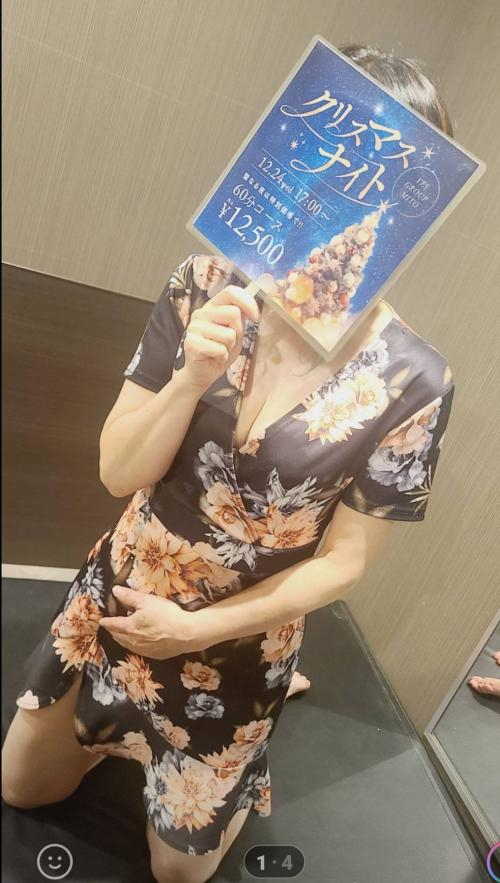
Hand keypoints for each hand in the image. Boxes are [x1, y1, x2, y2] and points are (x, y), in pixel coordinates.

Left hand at [99, 585, 201, 659]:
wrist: (186, 634)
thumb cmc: (166, 615)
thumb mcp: (146, 601)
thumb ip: (129, 596)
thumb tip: (115, 590)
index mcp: (129, 627)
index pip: (112, 624)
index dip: (106, 621)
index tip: (102, 621)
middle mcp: (132, 641)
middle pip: (118, 636)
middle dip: (113, 630)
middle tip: (111, 626)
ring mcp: (143, 650)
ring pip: (127, 644)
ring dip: (122, 639)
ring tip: (121, 634)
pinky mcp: (154, 655)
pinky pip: (138, 650)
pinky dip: (133, 645)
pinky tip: (138, 642)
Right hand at [181, 274, 273, 392]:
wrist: (204, 372)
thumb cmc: (220, 350)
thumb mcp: (235, 330)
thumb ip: (241, 315)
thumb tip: (257, 296)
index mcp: (212, 306)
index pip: (230, 292)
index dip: (247, 302)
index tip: (256, 317)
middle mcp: (201, 313)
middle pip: (233, 313)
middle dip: (237, 332)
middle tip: (228, 343)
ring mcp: (194, 327)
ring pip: (228, 334)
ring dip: (229, 347)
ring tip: (220, 350)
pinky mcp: (191, 343)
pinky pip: (220, 349)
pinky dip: (222, 357)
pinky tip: (214, 357)